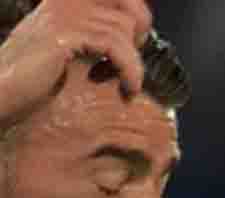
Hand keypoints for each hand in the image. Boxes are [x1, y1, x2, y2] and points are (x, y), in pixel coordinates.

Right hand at [0, 0, 150, 121]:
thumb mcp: (70, 50)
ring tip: (125, 83)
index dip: (137, 17)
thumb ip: (94, 37)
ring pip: (124, 29)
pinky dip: (130, 71)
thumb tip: (132, 39)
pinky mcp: (64, 35)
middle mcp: (65, 2)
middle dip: (140, 35)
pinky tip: (126, 88)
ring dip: (134, 63)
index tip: (135, 47)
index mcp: (66, 3)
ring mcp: (63, 15)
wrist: (4, 92)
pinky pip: (116, 46)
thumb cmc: (35, 78)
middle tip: (133, 62)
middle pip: (127, 5)